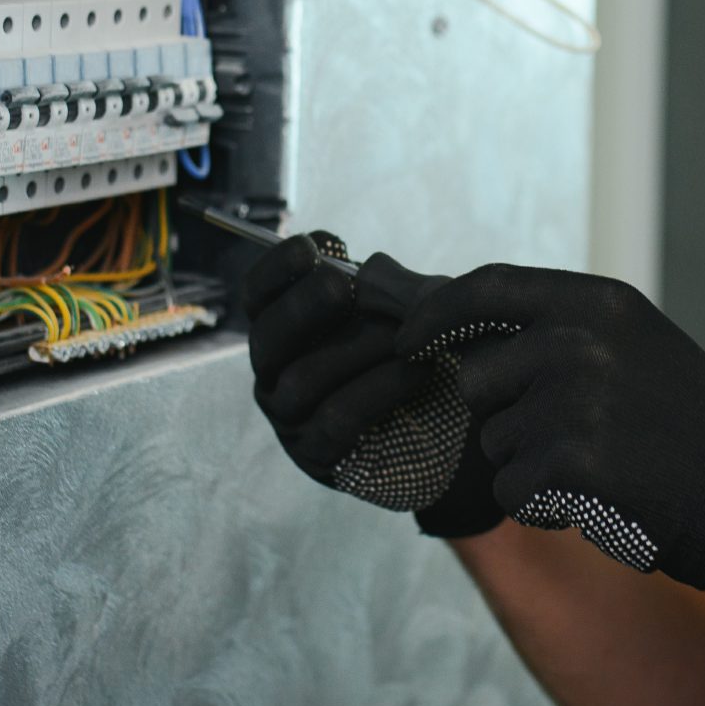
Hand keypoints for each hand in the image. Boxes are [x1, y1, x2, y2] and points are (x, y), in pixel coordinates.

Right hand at [239, 232, 506, 535]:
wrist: (447, 427)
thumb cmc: (409, 353)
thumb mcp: (396, 311)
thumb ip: (376, 284)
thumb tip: (343, 253)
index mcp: (284, 330)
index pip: (257, 296)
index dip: (275, 269)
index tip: (310, 248)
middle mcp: (275, 373)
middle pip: (267, 337)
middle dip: (304, 306)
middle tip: (344, 286)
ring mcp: (291, 418)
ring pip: (302, 379)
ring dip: (355, 348)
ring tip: (404, 334)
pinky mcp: (320, 457)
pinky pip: (337, 419)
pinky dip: (378, 389)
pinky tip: (416, 370)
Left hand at [396, 265, 704, 617]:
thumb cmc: (693, 434)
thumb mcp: (639, 350)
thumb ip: (565, 331)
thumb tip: (465, 335)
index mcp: (602, 303)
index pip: (487, 288)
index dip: (434, 315)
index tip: (405, 341)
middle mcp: (584, 339)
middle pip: (475, 378)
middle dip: (499, 420)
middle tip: (564, 444)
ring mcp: (578, 398)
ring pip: (493, 442)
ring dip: (527, 469)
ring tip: (598, 472)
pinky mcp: (574, 461)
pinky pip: (512, 491)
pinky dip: (541, 509)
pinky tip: (594, 504)